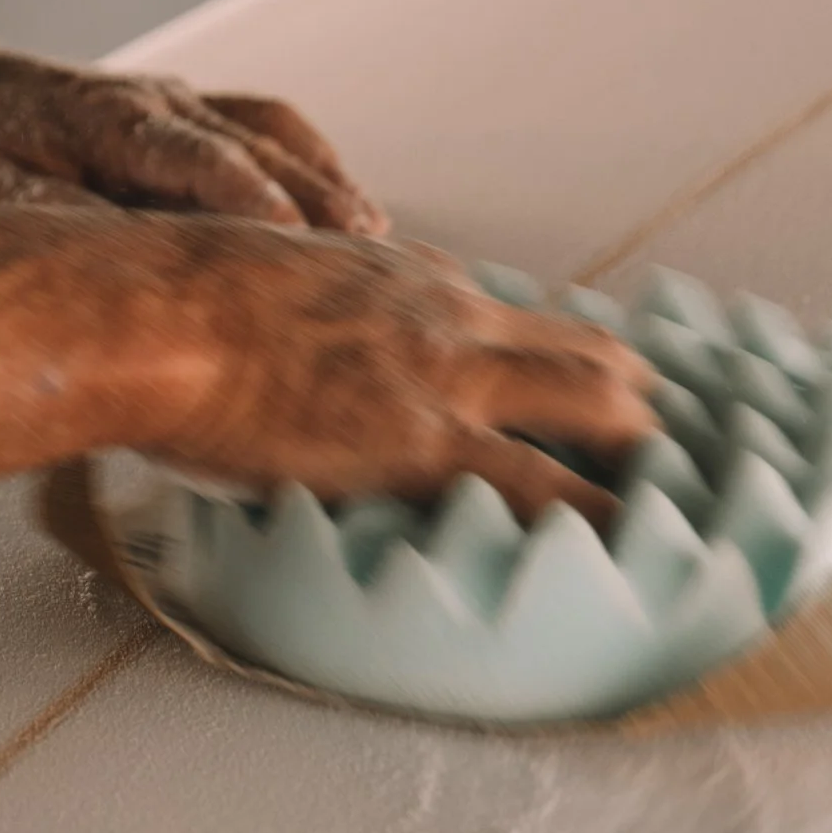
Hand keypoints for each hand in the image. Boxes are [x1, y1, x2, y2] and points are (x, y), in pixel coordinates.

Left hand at [0, 36, 386, 234]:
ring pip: (273, 134)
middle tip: (371, 253)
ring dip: (327, 180)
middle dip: (316, 195)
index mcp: (110, 117)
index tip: (295, 234)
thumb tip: (108, 249)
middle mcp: (159, 101)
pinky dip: (315, 167)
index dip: (248, 195)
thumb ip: (34, 212)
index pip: (196, 155)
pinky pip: (268, 132)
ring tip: (378, 238)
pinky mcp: (188, 118)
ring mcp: (180, 103)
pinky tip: (349, 215)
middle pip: (255, 146)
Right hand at [0, 209, 654, 525]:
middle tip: (670, 452)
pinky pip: (542, 488)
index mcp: (400, 280)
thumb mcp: (245, 289)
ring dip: (642, 455)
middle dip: (634, 401)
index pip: (511, 318)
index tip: (585, 392)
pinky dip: (596, 520)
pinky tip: (631, 553)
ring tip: (680, 508)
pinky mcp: (423, 443)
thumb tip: (265, 360)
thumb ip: (285, 322)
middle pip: (584, 351)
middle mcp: (446, 316)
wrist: (151, 312)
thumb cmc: (167, 304)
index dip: (558, 361)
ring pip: (596, 405)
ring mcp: (444, 377)